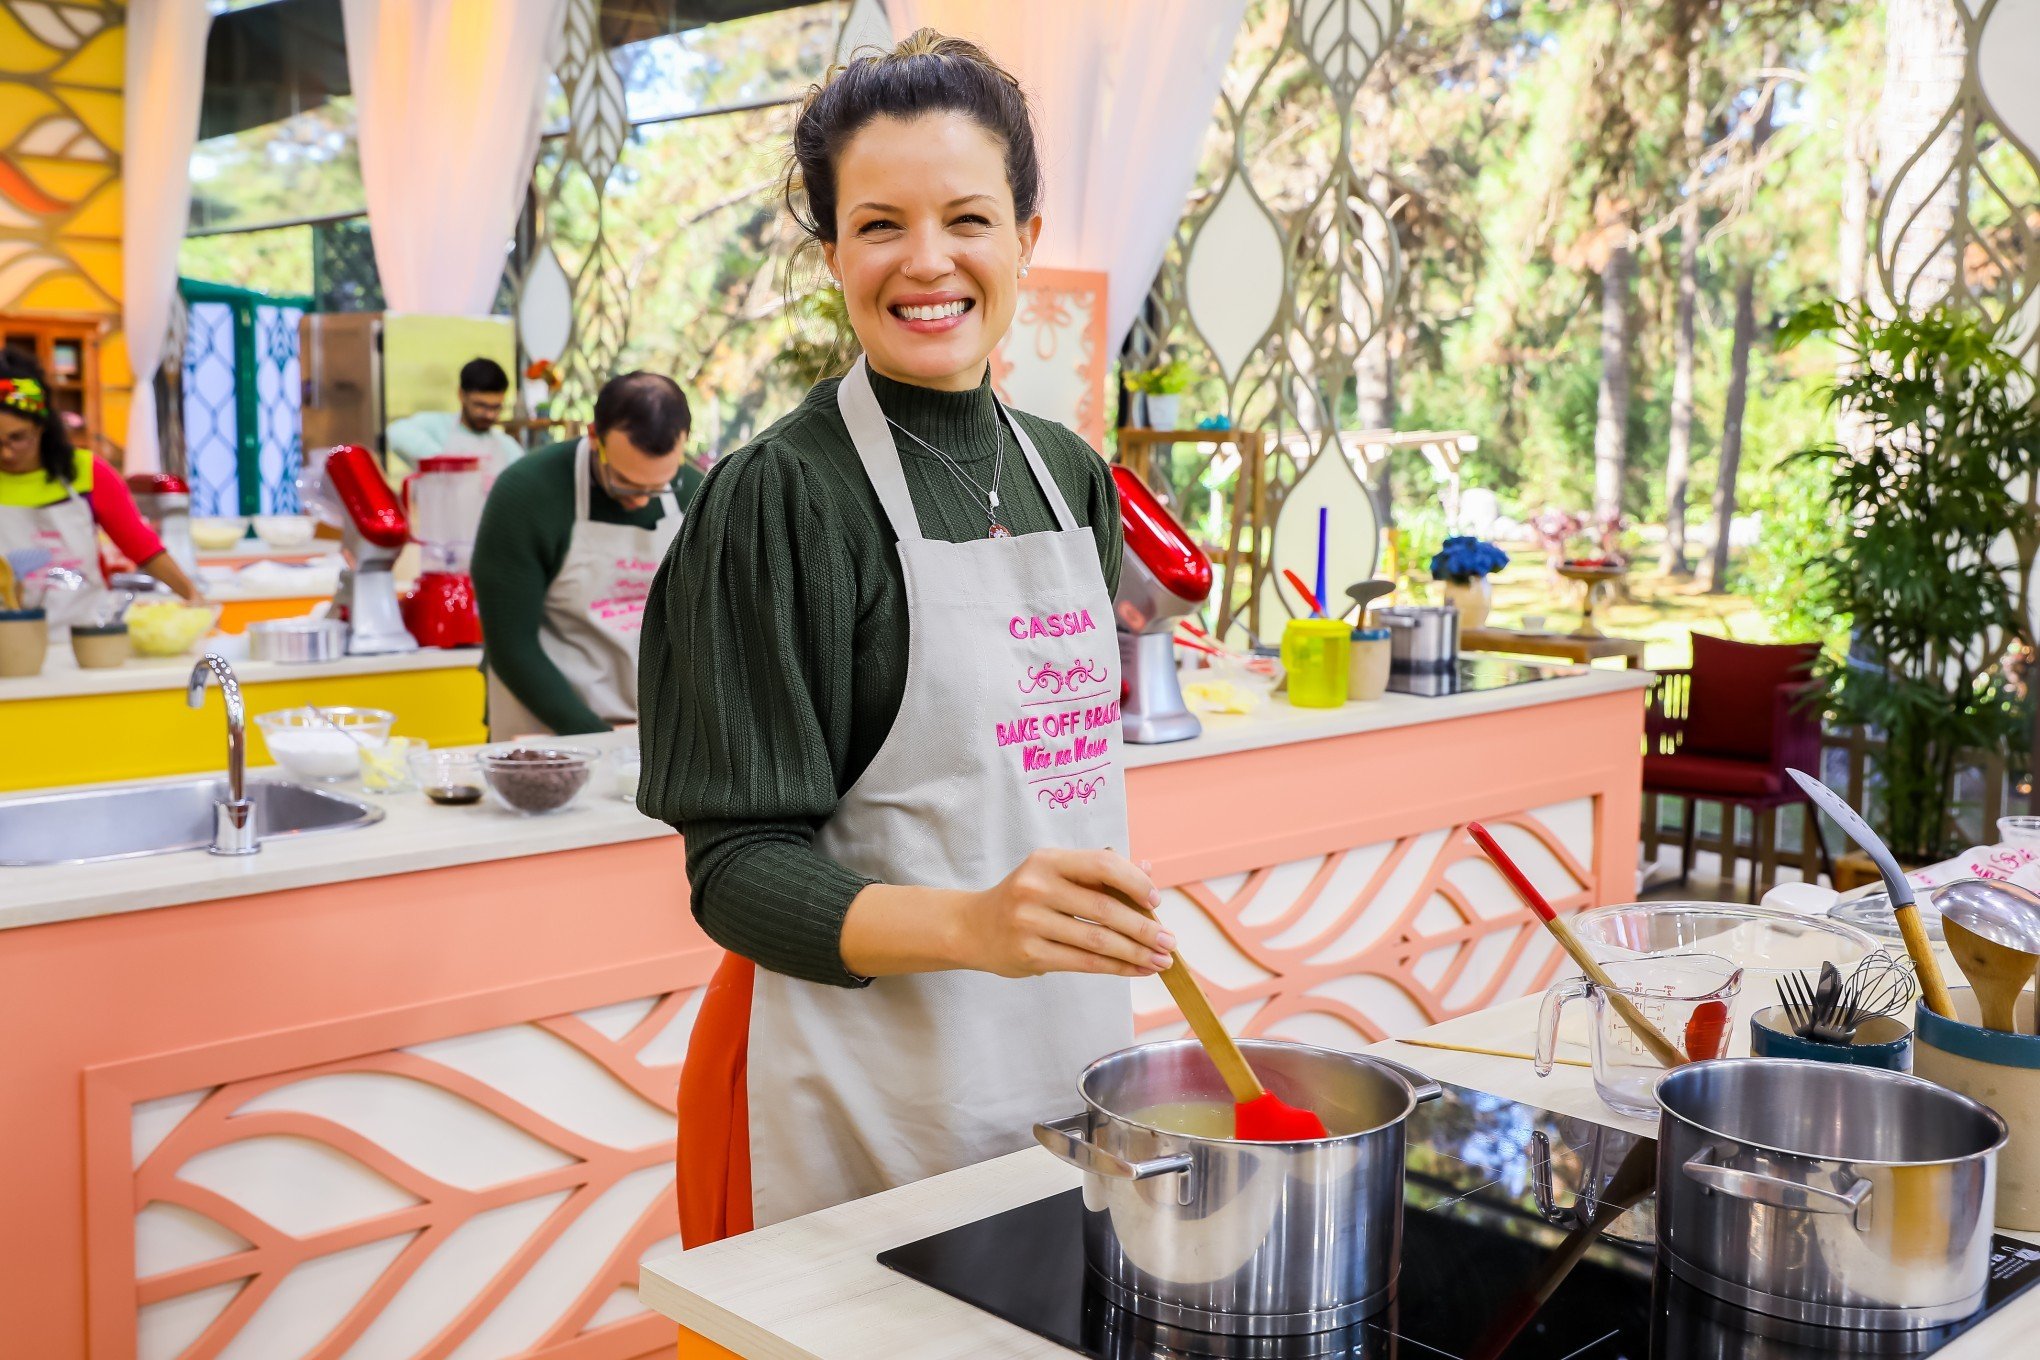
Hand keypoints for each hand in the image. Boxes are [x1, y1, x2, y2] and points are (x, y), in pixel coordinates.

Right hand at [952, 849, 1174, 978]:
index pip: (1102, 865)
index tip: (1156, 901)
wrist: (973, 927)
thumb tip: (1148, 873)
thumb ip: (1099, 874)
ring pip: (1097, 940)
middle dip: (1144, 928)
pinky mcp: (1029, 953)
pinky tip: (1136, 970)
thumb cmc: (1024, 898)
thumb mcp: (1055, 875)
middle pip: (1104, 909)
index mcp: (1048, 860)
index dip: (1135, 883)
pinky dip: (1116, 968)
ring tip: (1160, 960)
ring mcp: (1030, 922)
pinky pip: (1084, 963)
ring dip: (1136, 953)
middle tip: (1169, 941)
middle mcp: (1036, 887)